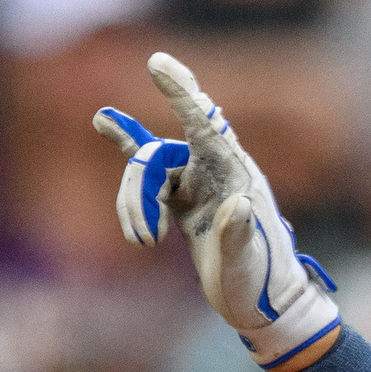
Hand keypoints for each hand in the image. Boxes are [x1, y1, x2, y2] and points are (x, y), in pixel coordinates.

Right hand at [93, 53, 337, 369]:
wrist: (266, 307)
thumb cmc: (262, 287)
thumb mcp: (248, 268)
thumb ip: (239, 237)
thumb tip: (236, 204)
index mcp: (236, 177)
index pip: (204, 126)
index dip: (182, 95)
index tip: (157, 63)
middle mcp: (215, 172)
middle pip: (158, 155)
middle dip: (138, 190)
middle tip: (144, 241)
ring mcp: (198, 184)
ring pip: (147, 170)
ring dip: (132, 203)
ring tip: (142, 242)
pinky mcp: (184, 201)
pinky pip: (149, 174)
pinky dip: (127, 152)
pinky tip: (104, 122)